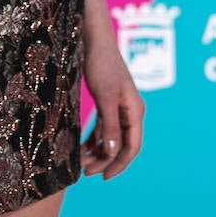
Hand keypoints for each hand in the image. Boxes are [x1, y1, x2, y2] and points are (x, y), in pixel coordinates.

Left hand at [80, 37, 144, 179]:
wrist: (94, 39)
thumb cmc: (102, 65)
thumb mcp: (105, 97)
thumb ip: (111, 124)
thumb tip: (114, 152)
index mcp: (135, 111)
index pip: (132, 146)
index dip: (120, 164)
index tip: (104, 177)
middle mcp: (130, 111)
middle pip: (121, 144)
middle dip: (105, 161)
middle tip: (86, 173)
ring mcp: (119, 107)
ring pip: (111, 138)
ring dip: (97, 151)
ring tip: (80, 164)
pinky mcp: (107, 102)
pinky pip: (103, 127)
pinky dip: (93, 138)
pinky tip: (80, 148)